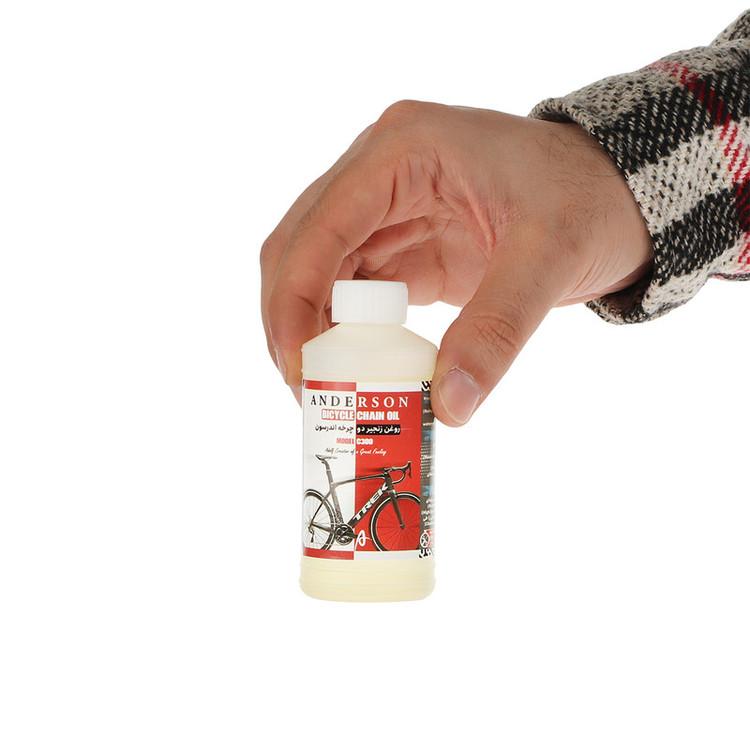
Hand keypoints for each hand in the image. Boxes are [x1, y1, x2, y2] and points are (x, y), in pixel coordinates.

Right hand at [261, 100, 652, 425]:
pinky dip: (343, 333)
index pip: (321, 225)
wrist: (613, 193)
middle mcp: (379, 171)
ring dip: (312, 331)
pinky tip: (352, 368)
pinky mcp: (399, 243)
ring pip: (315, 272)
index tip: (297, 366)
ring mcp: (384, 208)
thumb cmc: (587, 200)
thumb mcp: (550, 258)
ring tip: (323, 387)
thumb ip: (497, 330)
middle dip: (292, 321)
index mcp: (403, 150)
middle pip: (298, 248)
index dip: (295, 298)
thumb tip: (448, 407)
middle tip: (305, 389)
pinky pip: (350, 290)